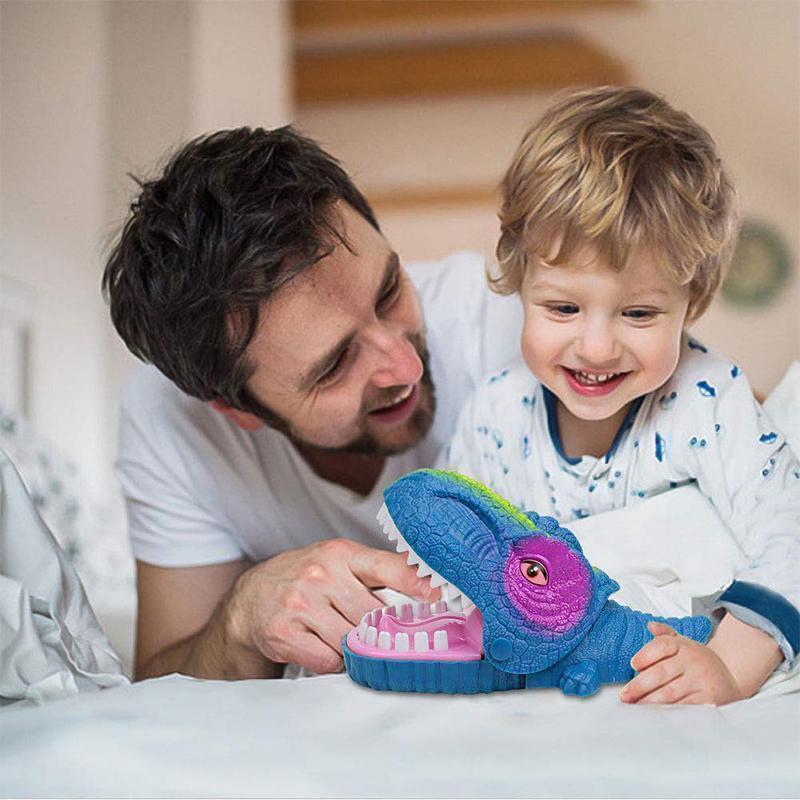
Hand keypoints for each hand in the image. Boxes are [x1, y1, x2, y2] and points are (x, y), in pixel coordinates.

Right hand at [223, 538, 438, 673]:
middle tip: (383, 635)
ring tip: (342, 636)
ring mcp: (301, 603)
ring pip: (352, 642)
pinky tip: (321, 646)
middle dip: (381, 630)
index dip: (419, 583)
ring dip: (354, 648)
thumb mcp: (339, 563)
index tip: (443, 596)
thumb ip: (377, 575)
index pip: (388, 567)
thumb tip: (426, 591)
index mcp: (341, 553)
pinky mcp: (284, 633)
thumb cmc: (307, 580)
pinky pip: (328, 661)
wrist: (250, 599)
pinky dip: (332, 662)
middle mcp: (321, 574)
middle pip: (374, 616)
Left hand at [620, 621, 742, 705]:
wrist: (731, 675)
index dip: (645, 655)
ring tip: (636, 706)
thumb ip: (665, 635)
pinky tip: (657, 714)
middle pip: (661, 672)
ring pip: (671, 692)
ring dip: (650, 701)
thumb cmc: (699, 660)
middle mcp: (693, 661)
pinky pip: (685, 707)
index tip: (633, 665)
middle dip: (640, 685)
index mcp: (684, 646)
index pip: (662, 646)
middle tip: (625, 695)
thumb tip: (651, 626)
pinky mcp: (709, 700)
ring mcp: (701, 681)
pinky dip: (669, 711)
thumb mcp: (684, 643)